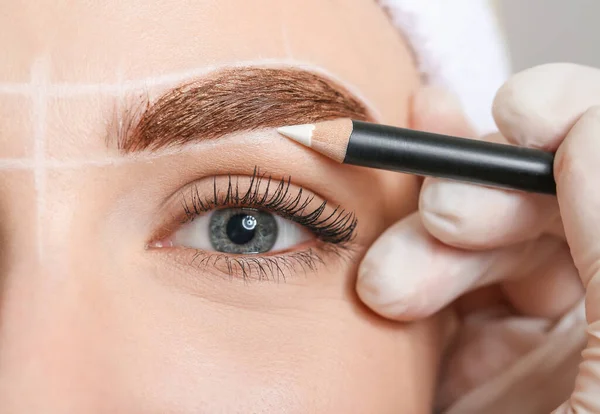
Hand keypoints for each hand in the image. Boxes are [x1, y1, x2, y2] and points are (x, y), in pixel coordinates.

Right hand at [356, 63, 599, 412]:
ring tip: (385, 284)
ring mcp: (528, 330)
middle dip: (478, 194)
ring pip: (473, 232)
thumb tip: (582, 123)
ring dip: (420, 234)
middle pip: (534, 195)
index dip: (569, 122)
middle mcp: (593, 303)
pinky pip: (433, 280)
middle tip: (441, 220)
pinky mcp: (468, 356)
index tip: (518, 117)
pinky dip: (399, 251)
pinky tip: (380, 238)